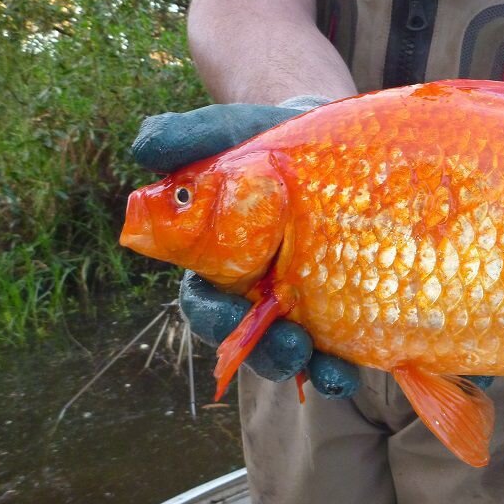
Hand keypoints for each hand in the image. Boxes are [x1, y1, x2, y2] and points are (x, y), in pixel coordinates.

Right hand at [132, 97, 362, 396]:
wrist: (333, 134)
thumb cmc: (269, 136)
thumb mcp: (231, 130)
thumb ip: (187, 137)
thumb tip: (143, 151)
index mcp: (221, 261)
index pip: (206, 302)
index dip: (213, 316)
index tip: (228, 314)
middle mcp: (258, 291)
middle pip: (253, 339)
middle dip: (268, 352)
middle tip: (291, 350)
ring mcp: (304, 301)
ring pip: (298, 349)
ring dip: (311, 367)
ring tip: (333, 374)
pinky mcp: (347, 302)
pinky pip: (344, 344)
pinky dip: (348, 362)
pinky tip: (360, 368)